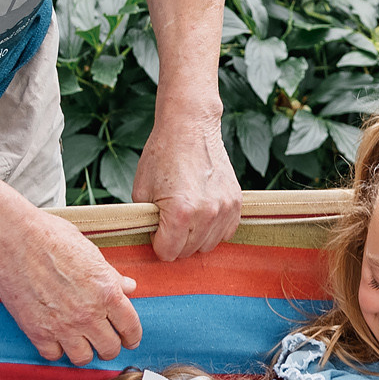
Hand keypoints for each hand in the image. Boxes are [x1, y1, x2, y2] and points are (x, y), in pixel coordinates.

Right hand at [0, 209, 141, 364]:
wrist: (13, 240)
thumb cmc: (51, 238)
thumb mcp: (91, 252)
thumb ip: (111, 276)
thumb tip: (128, 286)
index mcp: (107, 293)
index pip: (130, 328)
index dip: (132, 337)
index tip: (129, 340)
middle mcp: (88, 314)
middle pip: (110, 349)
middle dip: (110, 348)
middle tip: (105, 343)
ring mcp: (62, 325)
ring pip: (83, 358)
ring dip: (84, 352)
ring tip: (81, 344)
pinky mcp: (37, 331)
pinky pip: (53, 355)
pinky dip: (55, 349)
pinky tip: (55, 339)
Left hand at [134, 104, 241, 261]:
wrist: (190, 127)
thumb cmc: (162, 156)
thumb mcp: (142, 191)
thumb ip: (148, 222)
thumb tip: (153, 241)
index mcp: (180, 212)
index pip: (167, 252)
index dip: (157, 241)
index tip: (156, 225)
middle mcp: (207, 213)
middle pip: (187, 252)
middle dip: (175, 240)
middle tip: (169, 217)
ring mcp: (225, 208)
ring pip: (207, 245)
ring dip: (194, 236)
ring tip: (187, 213)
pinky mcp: (236, 202)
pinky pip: (225, 233)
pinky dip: (213, 229)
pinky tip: (202, 213)